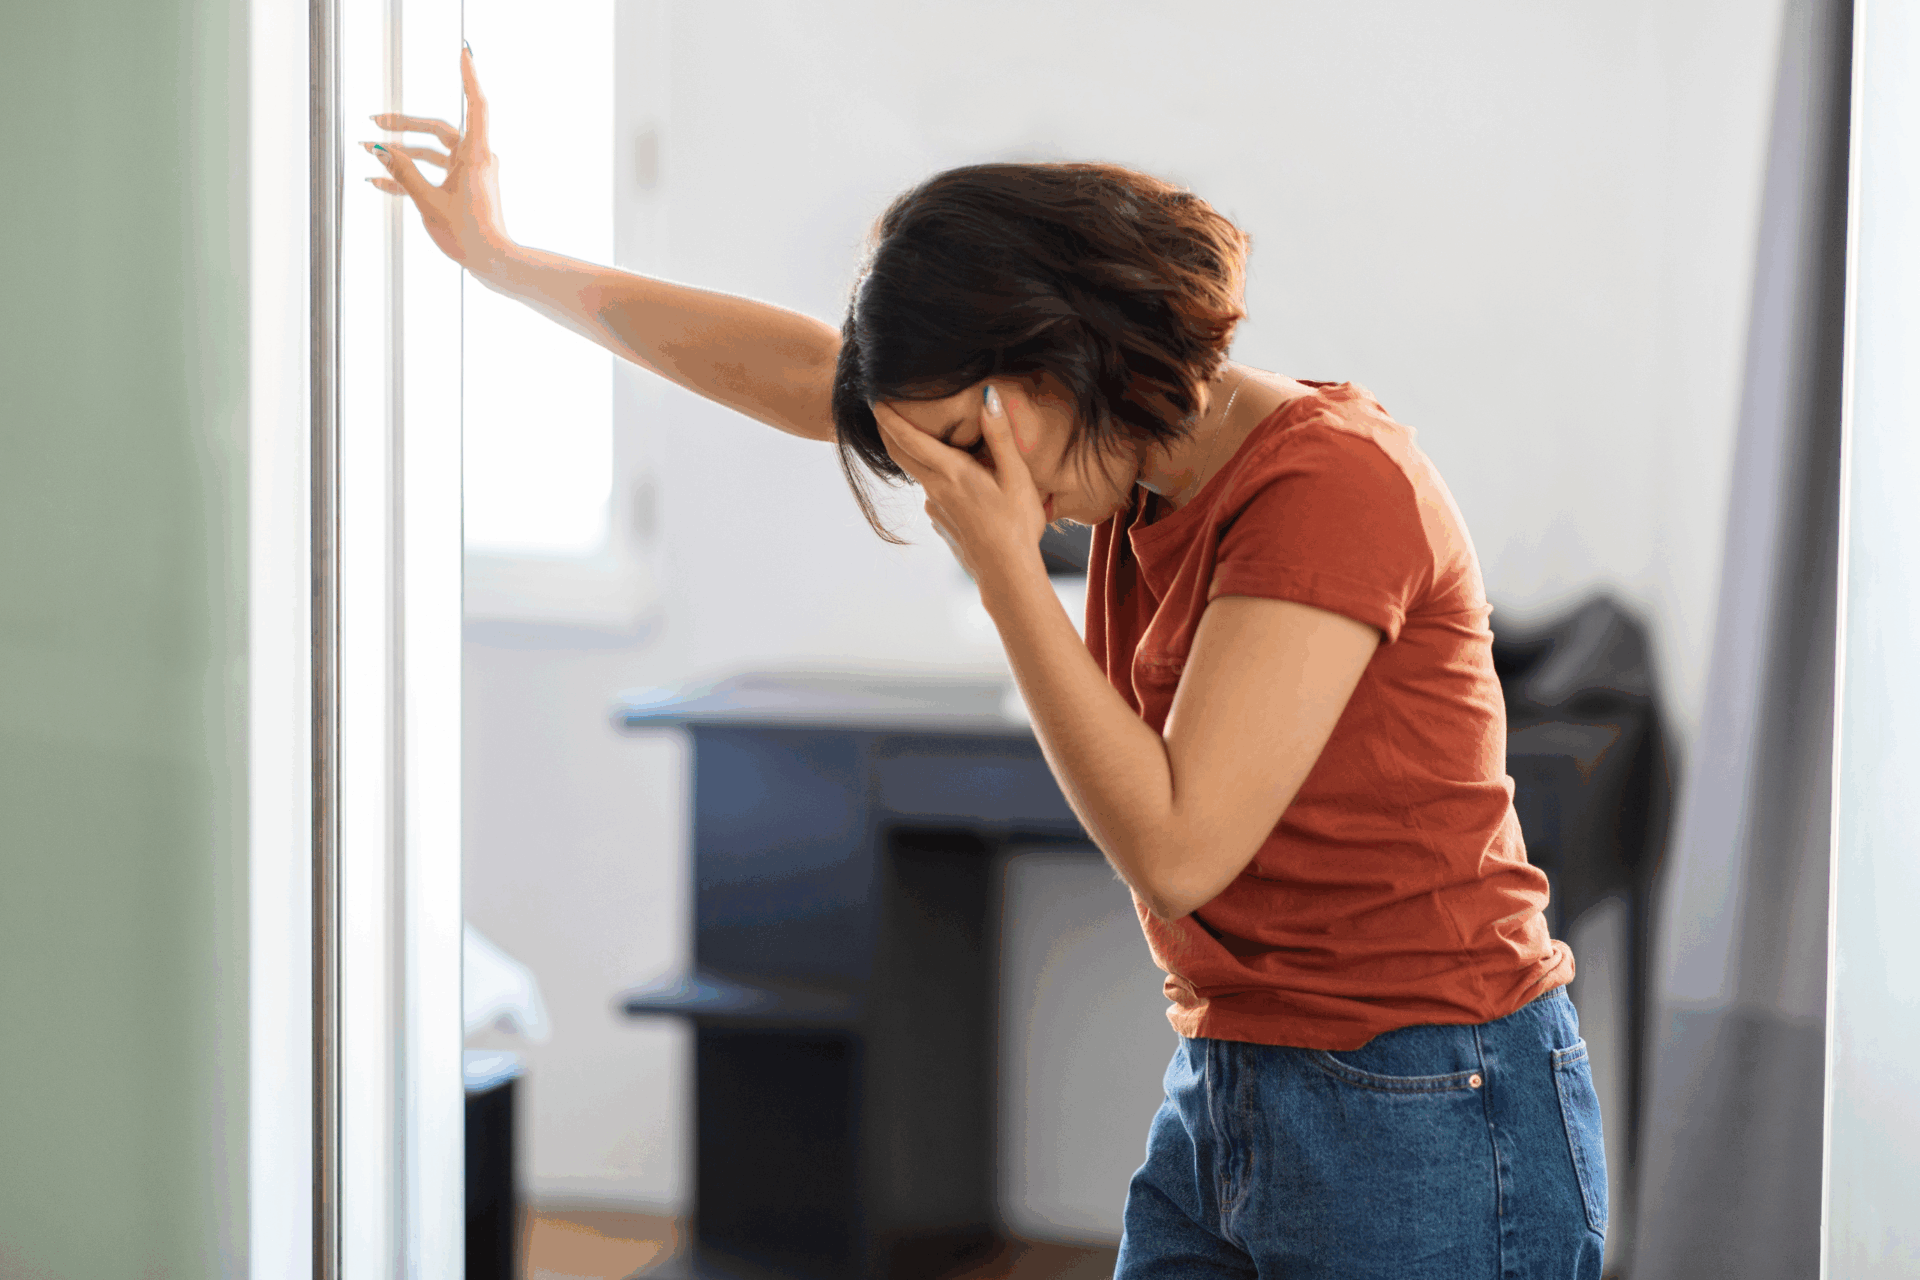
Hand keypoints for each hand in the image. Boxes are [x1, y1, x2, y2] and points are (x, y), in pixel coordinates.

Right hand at [363, 46, 511, 270]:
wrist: (493, 264)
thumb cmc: (469, 235)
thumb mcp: (428, 201)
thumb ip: (403, 173)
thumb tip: (380, 149)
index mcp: (476, 155)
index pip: (476, 105)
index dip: (469, 76)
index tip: (464, 52)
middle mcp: (477, 160)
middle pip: (439, 130)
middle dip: (405, 126)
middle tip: (375, 122)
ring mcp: (472, 174)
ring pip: (433, 153)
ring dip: (402, 153)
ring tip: (370, 152)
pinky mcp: (464, 189)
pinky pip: (435, 174)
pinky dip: (411, 175)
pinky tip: (380, 181)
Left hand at [873, 383, 1048, 585]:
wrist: (1007, 575)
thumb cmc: (1016, 526)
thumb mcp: (1016, 476)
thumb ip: (1000, 435)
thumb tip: (988, 397)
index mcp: (951, 473)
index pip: (909, 439)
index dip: (890, 418)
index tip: (877, 400)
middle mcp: (935, 490)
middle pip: (901, 455)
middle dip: (888, 431)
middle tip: (883, 411)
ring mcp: (934, 509)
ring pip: (920, 474)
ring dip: (918, 456)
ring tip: (934, 442)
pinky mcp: (940, 523)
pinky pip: (934, 494)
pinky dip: (939, 480)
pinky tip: (961, 484)